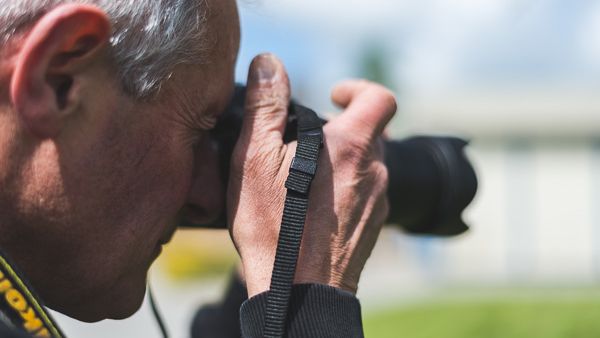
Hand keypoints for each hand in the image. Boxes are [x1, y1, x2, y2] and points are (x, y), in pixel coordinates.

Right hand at [228, 53, 395, 296]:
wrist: (298, 292)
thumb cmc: (274, 227)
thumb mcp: (256, 159)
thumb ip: (266, 107)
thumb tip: (270, 64)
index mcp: (352, 146)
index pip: (379, 98)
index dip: (358, 89)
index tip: (334, 97)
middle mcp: (374, 171)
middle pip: (369, 133)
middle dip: (339, 130)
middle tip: (304, 143)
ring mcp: (378, 202)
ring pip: (366, 165)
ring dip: (341, 162)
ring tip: (303, 179)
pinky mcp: (373, 226)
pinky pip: (364, 194)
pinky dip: (344, 190)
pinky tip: (314, 208)